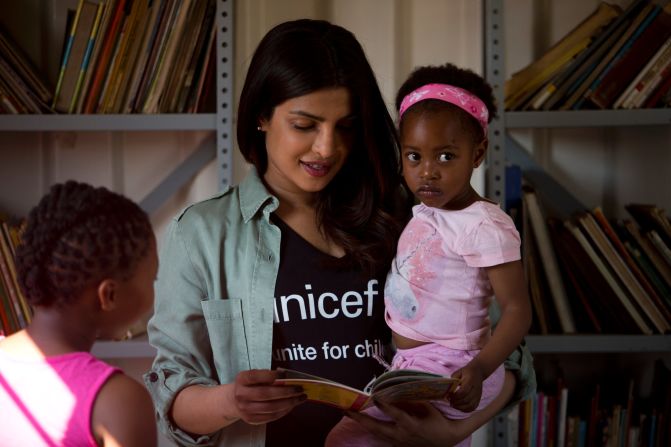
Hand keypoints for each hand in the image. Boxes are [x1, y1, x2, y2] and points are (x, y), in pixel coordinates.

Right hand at [229, 369, 305, 424]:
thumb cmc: (249, 385)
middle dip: (285, 392)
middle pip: (265, 394)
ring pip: (270, 407)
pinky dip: (284, 411)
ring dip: (288, 403)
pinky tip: (292, 406)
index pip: (255, 376)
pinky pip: (271, 417)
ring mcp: (245, 409)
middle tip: (299, 389)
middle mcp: (241, 394)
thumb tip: (287, 377)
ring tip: (300, 398)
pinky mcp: (251, 419)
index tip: (285, 374)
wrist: (233, 401)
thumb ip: (266, 375)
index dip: (270, 375)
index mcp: (242, 379)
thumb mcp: (253, 376)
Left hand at [344, 401, 469, 446]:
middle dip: (361, 418)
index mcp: (411, 426)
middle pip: (377, 428)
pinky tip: (362, 421)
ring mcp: (398, 442)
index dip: (385, 406)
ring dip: (362, 423)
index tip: (375, 396)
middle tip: (347, 410)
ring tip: (349, 413)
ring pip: (376, 433)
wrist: (445, 441)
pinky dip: (370, 428)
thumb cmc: (438, 421)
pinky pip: (380, 437)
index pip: (395, 415)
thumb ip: (413, 400)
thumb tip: (397, 390)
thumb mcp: (429, 408)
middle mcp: (401, 436)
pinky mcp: (397, 445)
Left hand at [450, 362, 484, 411]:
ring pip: (470, 406)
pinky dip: (465, 410)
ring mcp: (478, 395)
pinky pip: (472, 408)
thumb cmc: (467, 372)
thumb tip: (448, 387)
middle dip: (456, 402)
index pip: (463, 391)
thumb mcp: (459, 371)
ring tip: (453, 404)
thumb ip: (453, 378)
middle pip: (466, 400)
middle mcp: (476, 389)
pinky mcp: (478, 399)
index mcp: (471, 381)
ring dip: (460, 407)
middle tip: (449, 400)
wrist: (478, 372)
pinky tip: (458, 407)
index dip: (455, 395)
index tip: (448, 395)